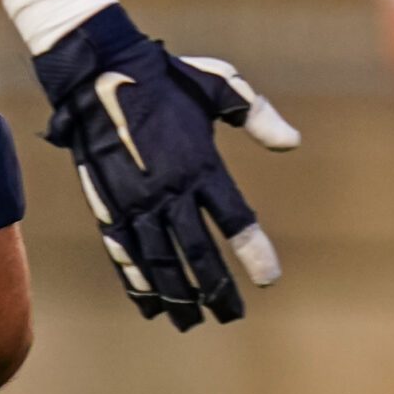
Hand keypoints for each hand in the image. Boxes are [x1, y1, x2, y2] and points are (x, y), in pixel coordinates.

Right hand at [32, 6, 300, 329]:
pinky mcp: (108, 205)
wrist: (100, 72)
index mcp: (199, 163)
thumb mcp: (220, 86)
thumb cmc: (168, 77)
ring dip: (176, 293)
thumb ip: (257, 115)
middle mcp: (167, 190)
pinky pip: (123, 252)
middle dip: (215, 288)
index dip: (252, 251)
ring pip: (158, 260)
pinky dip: (136, 281)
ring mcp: (134, 201)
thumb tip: (292, 142)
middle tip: (233, 315)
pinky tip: (149, 304)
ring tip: (193, 321)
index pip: (233, 218)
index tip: (268, 279)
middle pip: (196, 252)